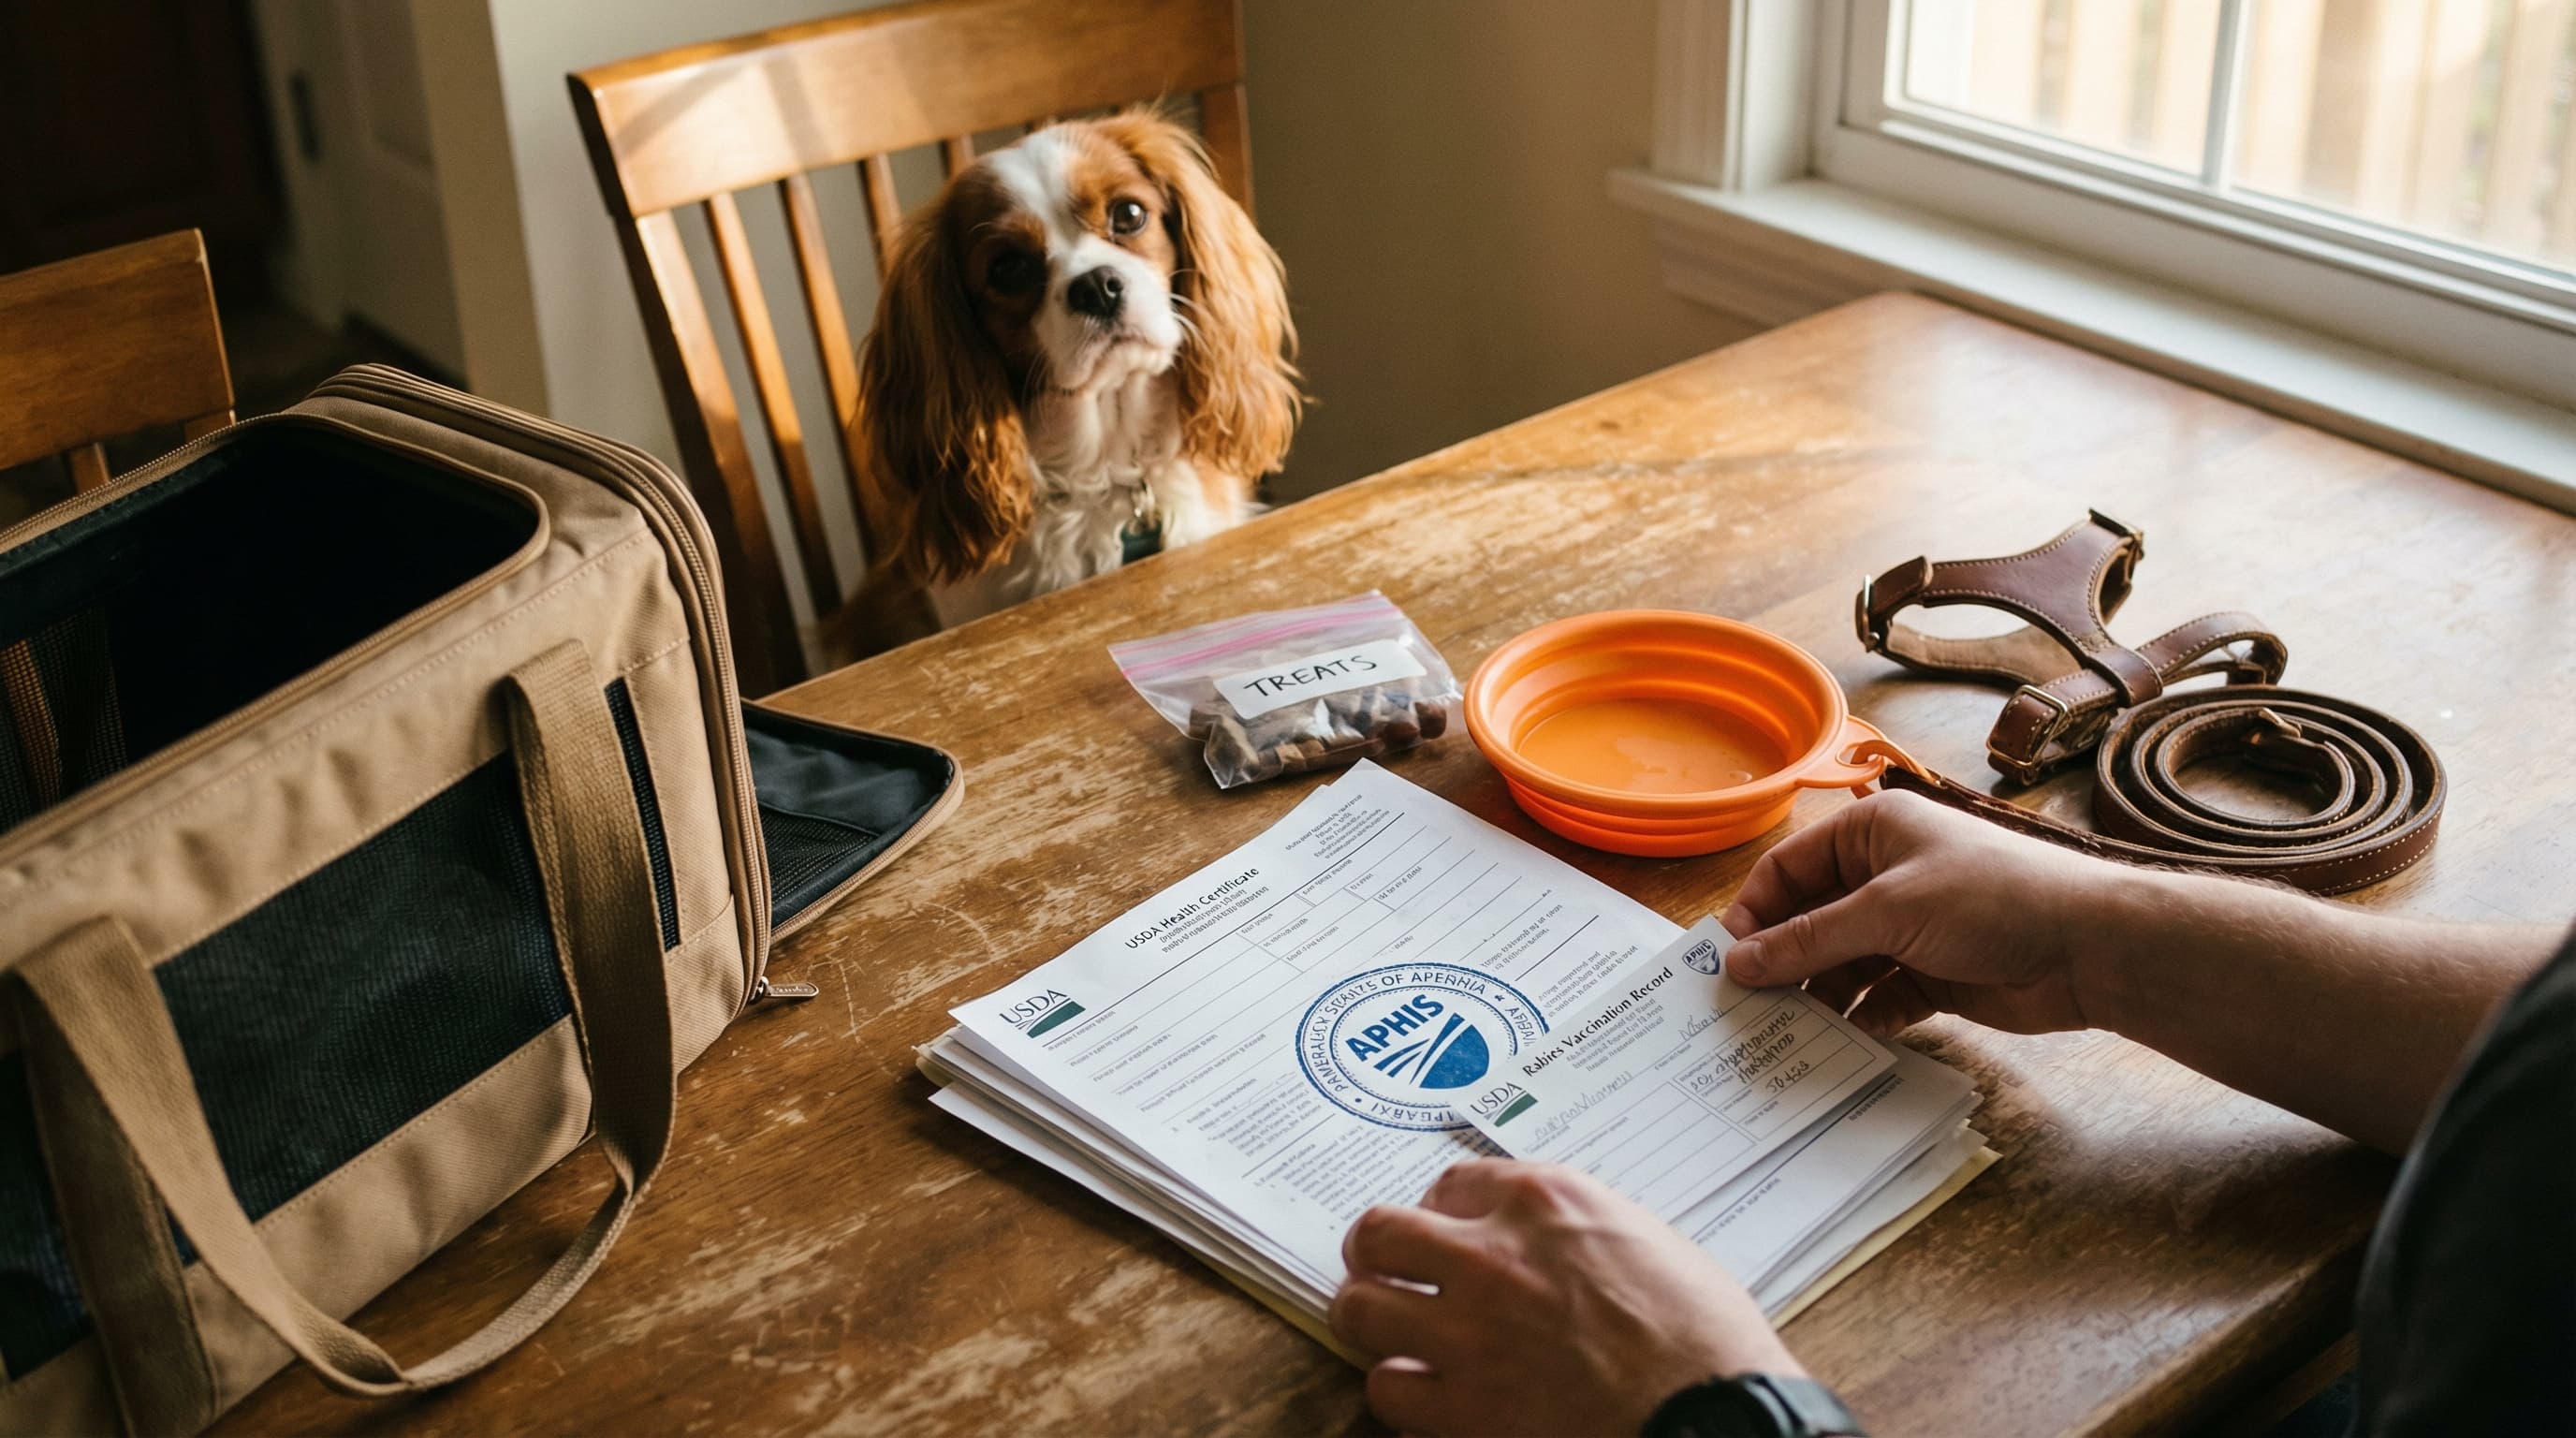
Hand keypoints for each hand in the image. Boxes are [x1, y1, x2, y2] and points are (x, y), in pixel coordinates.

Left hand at [1329, 1159, 1799, 1437]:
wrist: (1714, 1415)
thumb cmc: (1705, 1338)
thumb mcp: (1646, 1241)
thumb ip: (1574, 1231)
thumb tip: (1545, 1245)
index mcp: (1543, 1201)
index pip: (1449, 1184)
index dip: (1443, 1214)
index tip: (1448, 1234)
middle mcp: (1492, 1254)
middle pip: (1379, 1233)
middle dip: (1378, 1255)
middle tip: (1389, 1274)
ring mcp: (1469, 1331)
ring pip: (1360, 1307)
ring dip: (1376, 1320)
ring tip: (1395, 1333)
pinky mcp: (1463, 1407)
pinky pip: (1387, 1387)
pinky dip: (1402, 1391)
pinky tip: (1429, 1394)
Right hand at [1722, 789, 2124, 1036]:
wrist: (2089, 947)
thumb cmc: (1990, 899)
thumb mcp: (1888, 912)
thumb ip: (1810, 940)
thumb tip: (1738, 963)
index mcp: (1872, 833)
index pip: (1788, 869)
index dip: (1755, 912)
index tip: (1727, 961)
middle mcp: (1886, 875)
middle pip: (1811, 920)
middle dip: (1783, 960)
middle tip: (1748, 1006)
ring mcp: (1910, 928)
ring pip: (1841, 964)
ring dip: (1819, 995)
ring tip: (1791, 1031)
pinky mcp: (1932, 976)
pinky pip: (1878, 998)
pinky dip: (1863, 1018)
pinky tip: (1849, 1039)